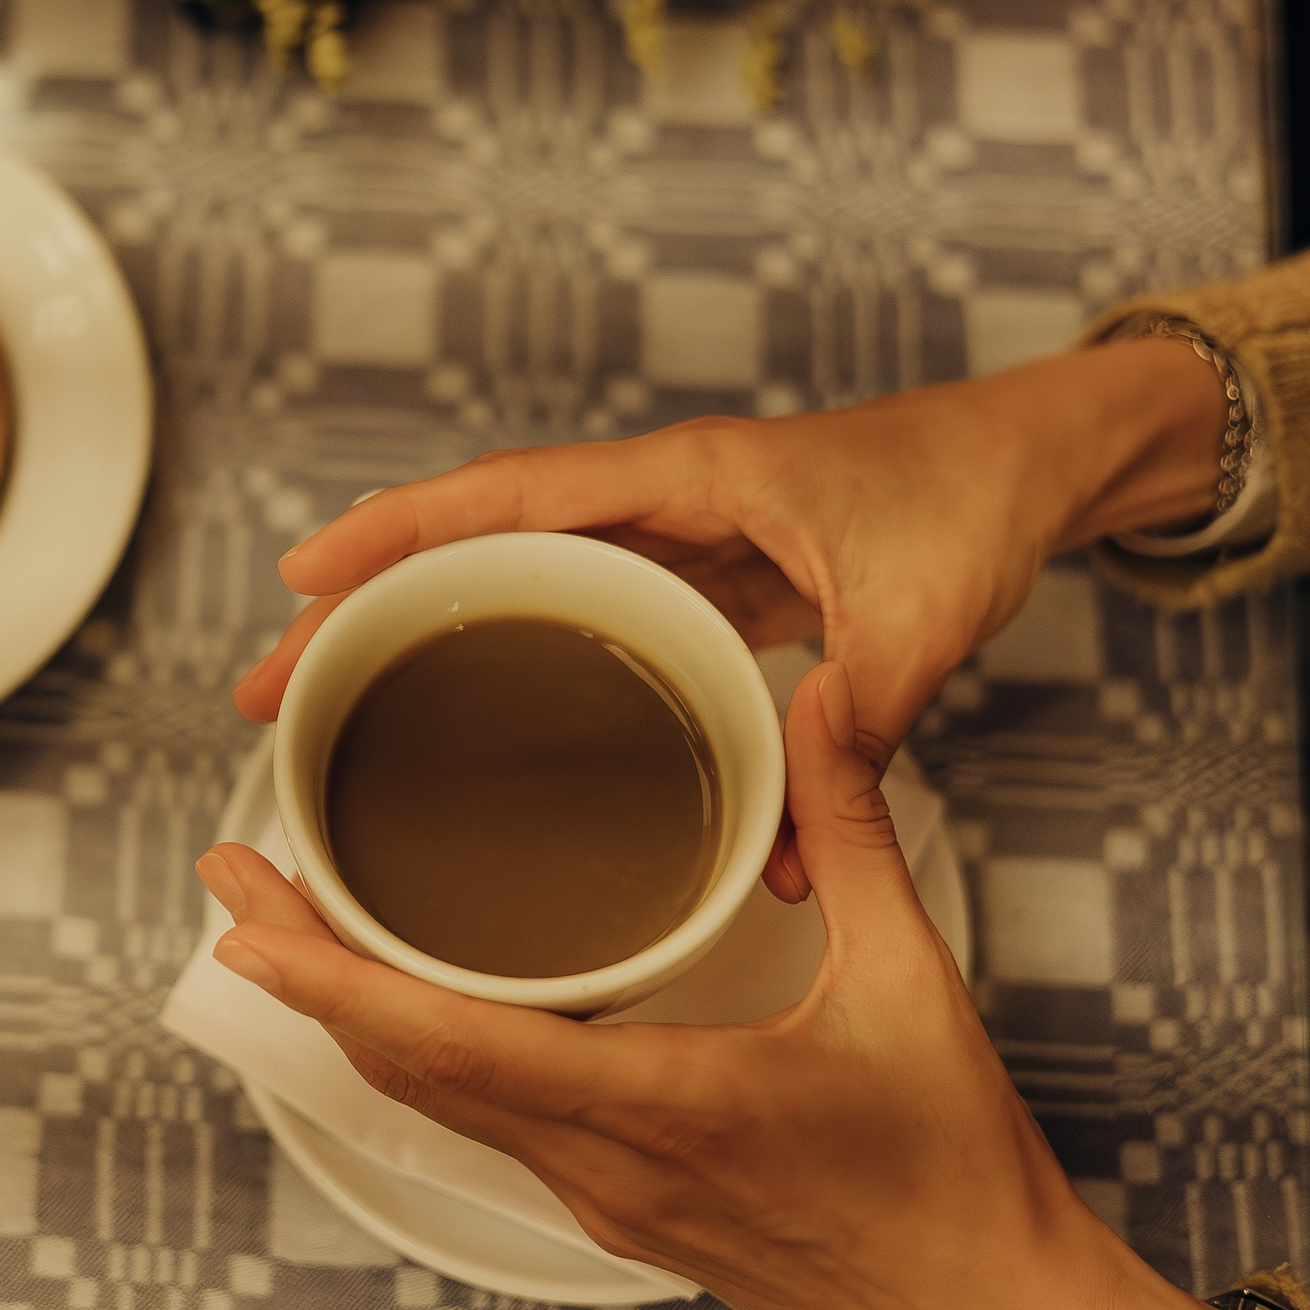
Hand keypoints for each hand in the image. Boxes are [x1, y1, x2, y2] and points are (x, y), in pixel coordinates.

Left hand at [197, 664, 1265, 1309]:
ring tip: (297, 929)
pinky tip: (423, 1005)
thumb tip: (821, 702)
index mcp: (659, 1108)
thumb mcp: (913, 987)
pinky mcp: (625, 1207)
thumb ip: (850, 835)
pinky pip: (492, 1121)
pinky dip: (429, 1051)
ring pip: (440, 1099)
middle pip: (408, 1066)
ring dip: (357, 1012)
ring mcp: (605, 1197)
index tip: (245, 917)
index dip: (330, 976)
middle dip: (306, 971)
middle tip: (233, 883)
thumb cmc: (956, 1181)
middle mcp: (603, 1166)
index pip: (448, 1042)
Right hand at [231, 339, 1226, 897]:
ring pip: (517, 584)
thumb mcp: (917, 617)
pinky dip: (514, 661)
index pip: (510, 496)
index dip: (398, 533)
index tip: (304, 578)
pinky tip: (478, 722)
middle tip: (275, 686)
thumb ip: (853, 723)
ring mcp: (673, 538)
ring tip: (338, 711)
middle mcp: (659, 499)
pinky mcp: (702, 578)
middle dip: (369, 606)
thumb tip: (781, 846)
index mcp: (687, 475)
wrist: (1033, 463)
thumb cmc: (971, 497)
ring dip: (427, 638)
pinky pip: (582, 616)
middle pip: (480, 545)